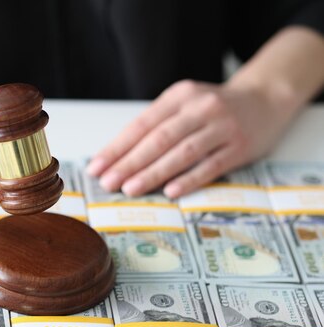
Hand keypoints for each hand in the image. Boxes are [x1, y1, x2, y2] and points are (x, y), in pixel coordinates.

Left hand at [86, 79, 290, 197]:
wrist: (268, 97)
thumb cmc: (213, 108)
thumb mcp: (184, 104)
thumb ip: (158, 125)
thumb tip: (118, 158)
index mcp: (179, 96)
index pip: (141, 125)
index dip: (117, 147)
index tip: (96, 167)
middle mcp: (200, 108)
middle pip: (159, 139)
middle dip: (129, 163)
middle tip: (108, 183)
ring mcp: (222, 127)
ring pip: (182, 153)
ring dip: (153, 173)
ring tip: (130, 189)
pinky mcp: (241, 146)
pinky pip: (211, 166)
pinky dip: (189, 179)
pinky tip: (169, 192)